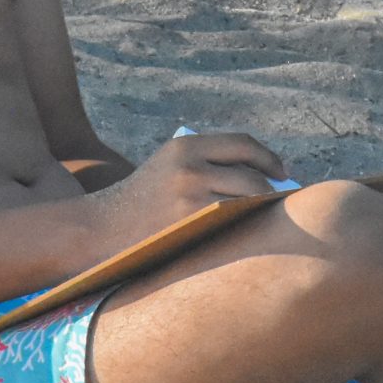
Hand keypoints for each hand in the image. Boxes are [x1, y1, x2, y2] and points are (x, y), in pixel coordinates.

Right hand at [82, 131, 289, 253]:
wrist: (97, 230)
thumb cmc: (138, 204)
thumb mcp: (167, 168)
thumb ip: (206, 165)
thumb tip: (260, 179)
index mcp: (185, 146)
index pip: (243, 144)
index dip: (269, 159)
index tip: (283, 174)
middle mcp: (191, 165)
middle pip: (252, 175)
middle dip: (273, 191)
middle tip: (286, 205)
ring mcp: (192, 195)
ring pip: (248, 201)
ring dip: (265, 213)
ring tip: (272, 223)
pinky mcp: (191, 223)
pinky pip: (234, 224)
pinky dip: (248, 229)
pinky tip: (252, 238)